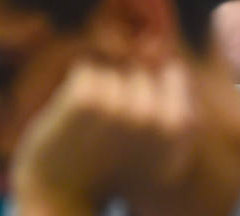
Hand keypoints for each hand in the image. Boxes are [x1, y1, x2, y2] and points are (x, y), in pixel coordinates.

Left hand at [9, 61, 196, 215]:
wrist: (59, 198)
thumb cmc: (111, 166)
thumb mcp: (156, 137)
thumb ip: (169, 92)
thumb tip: (157, 41)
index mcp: (180, 127)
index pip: (171, 71)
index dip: (149, 93)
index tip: (132, 127)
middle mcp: (155, 117)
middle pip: (141, 70)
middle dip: (123, 92)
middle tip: (108, 134)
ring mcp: (121, 107)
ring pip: (113, 69)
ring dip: (98, 92)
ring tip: (90, 129)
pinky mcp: (86, 99)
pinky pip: (86, 70)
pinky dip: (74, 89)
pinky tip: (72, 121)